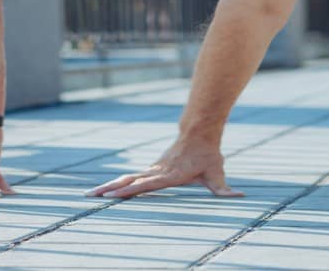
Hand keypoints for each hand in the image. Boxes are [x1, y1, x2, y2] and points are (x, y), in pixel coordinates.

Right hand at [86, 138, 243, 198]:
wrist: (198, 131)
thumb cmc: (208, 154)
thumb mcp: (217, 172)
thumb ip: (224, 188)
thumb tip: (238, 196)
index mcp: (169, 175)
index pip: (146, 184)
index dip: (130, 190)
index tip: (113, 195)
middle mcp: (157, 171)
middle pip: (129, 181)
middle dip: (109, 190)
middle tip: (90, 196)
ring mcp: (152, 169)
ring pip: (126, 178)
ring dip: (108, 186)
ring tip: (90, 195)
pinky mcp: (152, 168)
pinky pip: (131, 177)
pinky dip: (117, 183)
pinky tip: (106, 190)